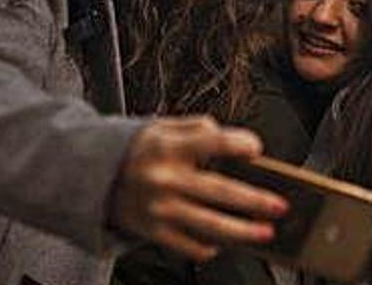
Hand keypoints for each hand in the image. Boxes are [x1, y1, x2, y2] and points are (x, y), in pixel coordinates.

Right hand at [111, 115, 288, 260]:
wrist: (92, 175)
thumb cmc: (133, 150)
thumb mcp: (160, 126)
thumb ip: (196, 128)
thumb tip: (230, 137)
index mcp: (167, 147)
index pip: (212, 141)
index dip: (239, 144)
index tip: (256, 150)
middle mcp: (164, 178)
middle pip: (218, 192)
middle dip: (254, 201)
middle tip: (279, 206)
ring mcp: (159, 208)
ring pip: (209, 224)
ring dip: (242, 231)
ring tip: (265, 232)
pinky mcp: (153, 231)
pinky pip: (189, 245)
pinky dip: (211, 246)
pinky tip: (225, 242)